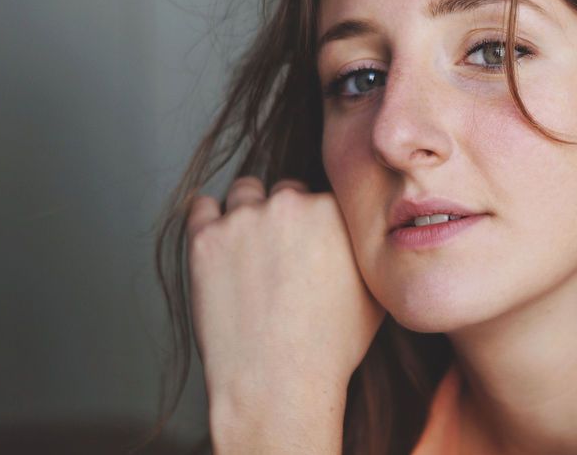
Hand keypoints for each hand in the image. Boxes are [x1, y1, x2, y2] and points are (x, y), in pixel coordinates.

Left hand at [186, 176, 385, 452]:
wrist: (279, 384)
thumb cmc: (331, 347)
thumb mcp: (375, 293)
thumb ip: (368, 251)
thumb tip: (371, 237)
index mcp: (335, 210)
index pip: (322, 195)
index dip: (317, 223)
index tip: (309, 246)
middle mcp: (291, 204)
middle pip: (285, 191)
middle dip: (284, 217)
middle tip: (279, 256)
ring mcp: (245, 219)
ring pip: (245, 192)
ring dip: (247, 213)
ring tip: (248, 251)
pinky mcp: (205, 238)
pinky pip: (201, 207)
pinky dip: (208, 220)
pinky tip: (218, 246)